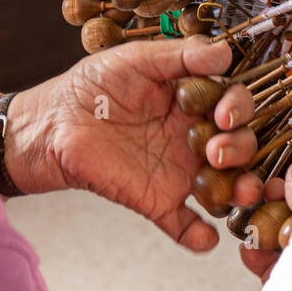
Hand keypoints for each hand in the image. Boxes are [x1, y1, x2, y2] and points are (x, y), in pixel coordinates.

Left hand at [7, 36, 263, 250]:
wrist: (51, 125)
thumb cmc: (91, 86)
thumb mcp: (135, 59)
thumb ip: (180, 56)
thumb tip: (225, 52)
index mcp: (192, 100)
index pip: (234, 104)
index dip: (238, 108)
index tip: (224, 114)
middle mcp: (192, 136)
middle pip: (238, 145)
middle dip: (240, 148)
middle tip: (218, 151)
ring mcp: (178, 171)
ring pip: (224, 185)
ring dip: (240, 190)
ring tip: (239, 192)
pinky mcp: (156, 200)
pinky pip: (185, 224)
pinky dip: (199, 236)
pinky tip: (206, 238)